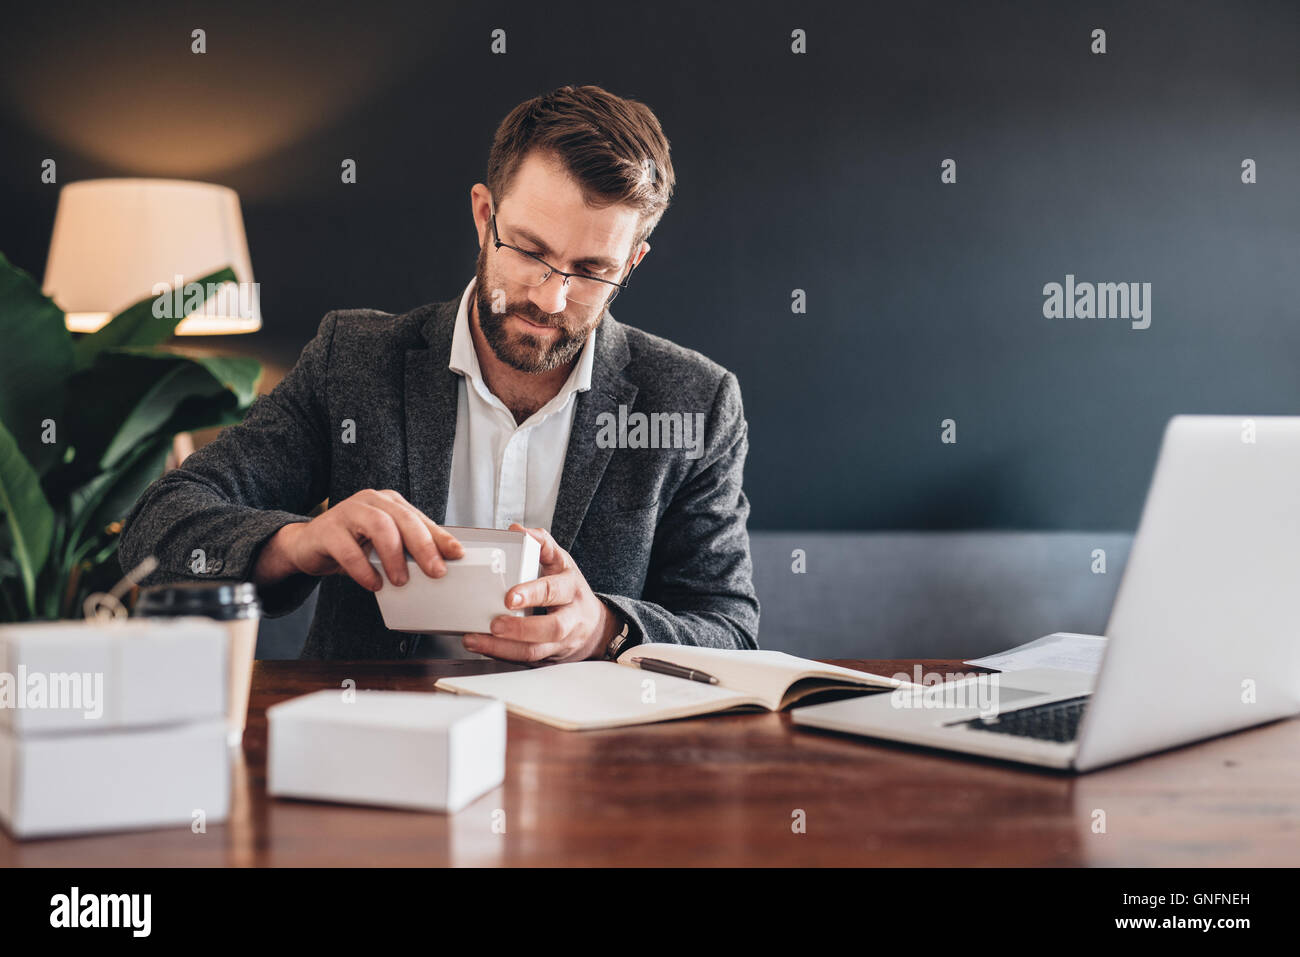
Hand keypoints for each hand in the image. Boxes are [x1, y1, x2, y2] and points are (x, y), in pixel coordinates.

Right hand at [253, 489, 462, 590]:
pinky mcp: (327, 528)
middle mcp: (372, 501)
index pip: (420, 519)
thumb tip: (439, 567)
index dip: (440, 537)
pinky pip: (349, 549)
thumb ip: (407, 549)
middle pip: (404, 519)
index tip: (457, 555)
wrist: (308, 545)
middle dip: (423, 547)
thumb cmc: (352, 544)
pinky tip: (373, 583)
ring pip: (380, 526)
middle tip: (435, 572)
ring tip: (401, 581)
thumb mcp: (383, 545)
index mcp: (390, 503)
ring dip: (394, 556)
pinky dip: (364, 570)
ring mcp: (348, 511)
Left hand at [462, 523, 620, 663]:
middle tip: (494, 624)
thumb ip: (541, 544)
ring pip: (536, 651)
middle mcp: (570, 617)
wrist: (595, 627)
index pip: (554, 591)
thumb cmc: (571, 590)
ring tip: (477, 639)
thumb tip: (518, 529)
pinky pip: (526, 661)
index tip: (509, 597)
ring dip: (504, 648)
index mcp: (571, 588)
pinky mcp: (549, 657)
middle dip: (521, 629)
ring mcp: (562, 641)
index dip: (533, 594)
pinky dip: (503, 655)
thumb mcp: (561, 563)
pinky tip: (483, 647)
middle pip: (552, 628)